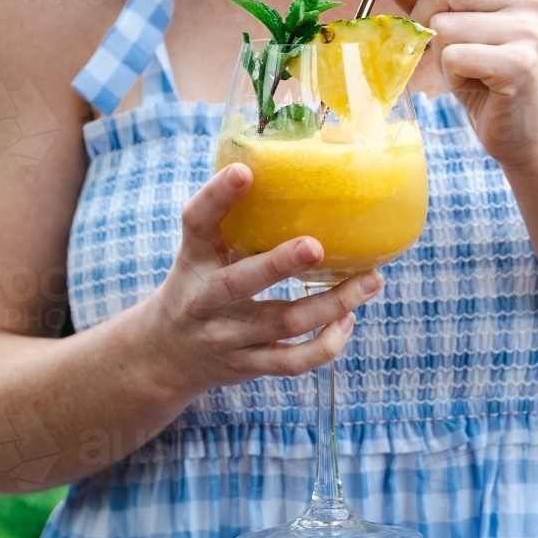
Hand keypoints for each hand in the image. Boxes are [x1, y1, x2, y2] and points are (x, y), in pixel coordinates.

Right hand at [142, 163, 381, 397]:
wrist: (165, 356)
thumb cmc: (197, 287)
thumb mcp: (200, 254)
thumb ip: (232, 223)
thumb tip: (291, 172)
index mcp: (194, 261)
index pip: (197, 224)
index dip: (217, 196)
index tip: (245, 172)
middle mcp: (205, 301)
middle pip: (241, 283)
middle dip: (280, 265)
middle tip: (316, 245)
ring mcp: (227, 338)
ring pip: (283, 324)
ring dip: (332, 304)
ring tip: (371, 280)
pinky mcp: (249, 366)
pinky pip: (294, 362)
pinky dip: (327, 344)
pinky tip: (348, 319)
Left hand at [360, 0, 537, 167]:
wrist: (529, 135)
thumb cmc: (487, 82)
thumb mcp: (453, 33)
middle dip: (425, 20)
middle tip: (440, 50)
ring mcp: (527, 27)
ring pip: (445, 24)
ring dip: (443, 56)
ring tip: (470, 73)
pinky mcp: (519, 62)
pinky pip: (454, 57)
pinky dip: (454, 77)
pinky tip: (478, 88)